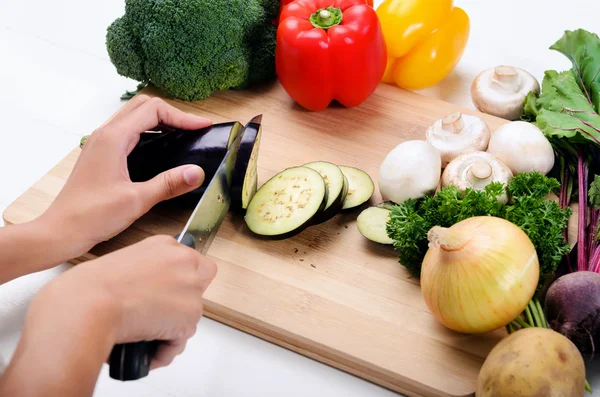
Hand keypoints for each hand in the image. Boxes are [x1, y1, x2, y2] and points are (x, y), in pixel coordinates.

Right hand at [34, 235, 216, 368]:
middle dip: (183, 301)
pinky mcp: (189, 317)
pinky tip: (146, 352)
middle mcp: (184, 261)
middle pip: (200, 284)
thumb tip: (150, 291)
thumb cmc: (89, 287)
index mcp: (165, 244)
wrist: (87, 305)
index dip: (178, 281)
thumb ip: (146, 271)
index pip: (190, 261)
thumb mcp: (121, 262)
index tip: (164, 292)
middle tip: (159, 315)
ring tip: (143, 338)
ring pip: (189, 315)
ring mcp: (190, 288)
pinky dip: (164, 350)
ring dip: (170, 329)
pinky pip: (180, 340)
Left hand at [40, 95, 211, 257]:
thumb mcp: (137, 200)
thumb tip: (197, 172)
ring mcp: (100, 143)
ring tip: (182, 134)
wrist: (61, 230)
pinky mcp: (100, 153)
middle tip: (194, 129)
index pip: (153, 111)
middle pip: (143, 106)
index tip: (202, 127)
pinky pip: (127, 130)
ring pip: (134, 116)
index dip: (182, 116)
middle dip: (172, 114)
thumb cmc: (91, 215)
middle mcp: (104, 135)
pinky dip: (147, 131)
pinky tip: (160, 147)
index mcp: (113, 139)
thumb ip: (169, 184)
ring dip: (159, 120)